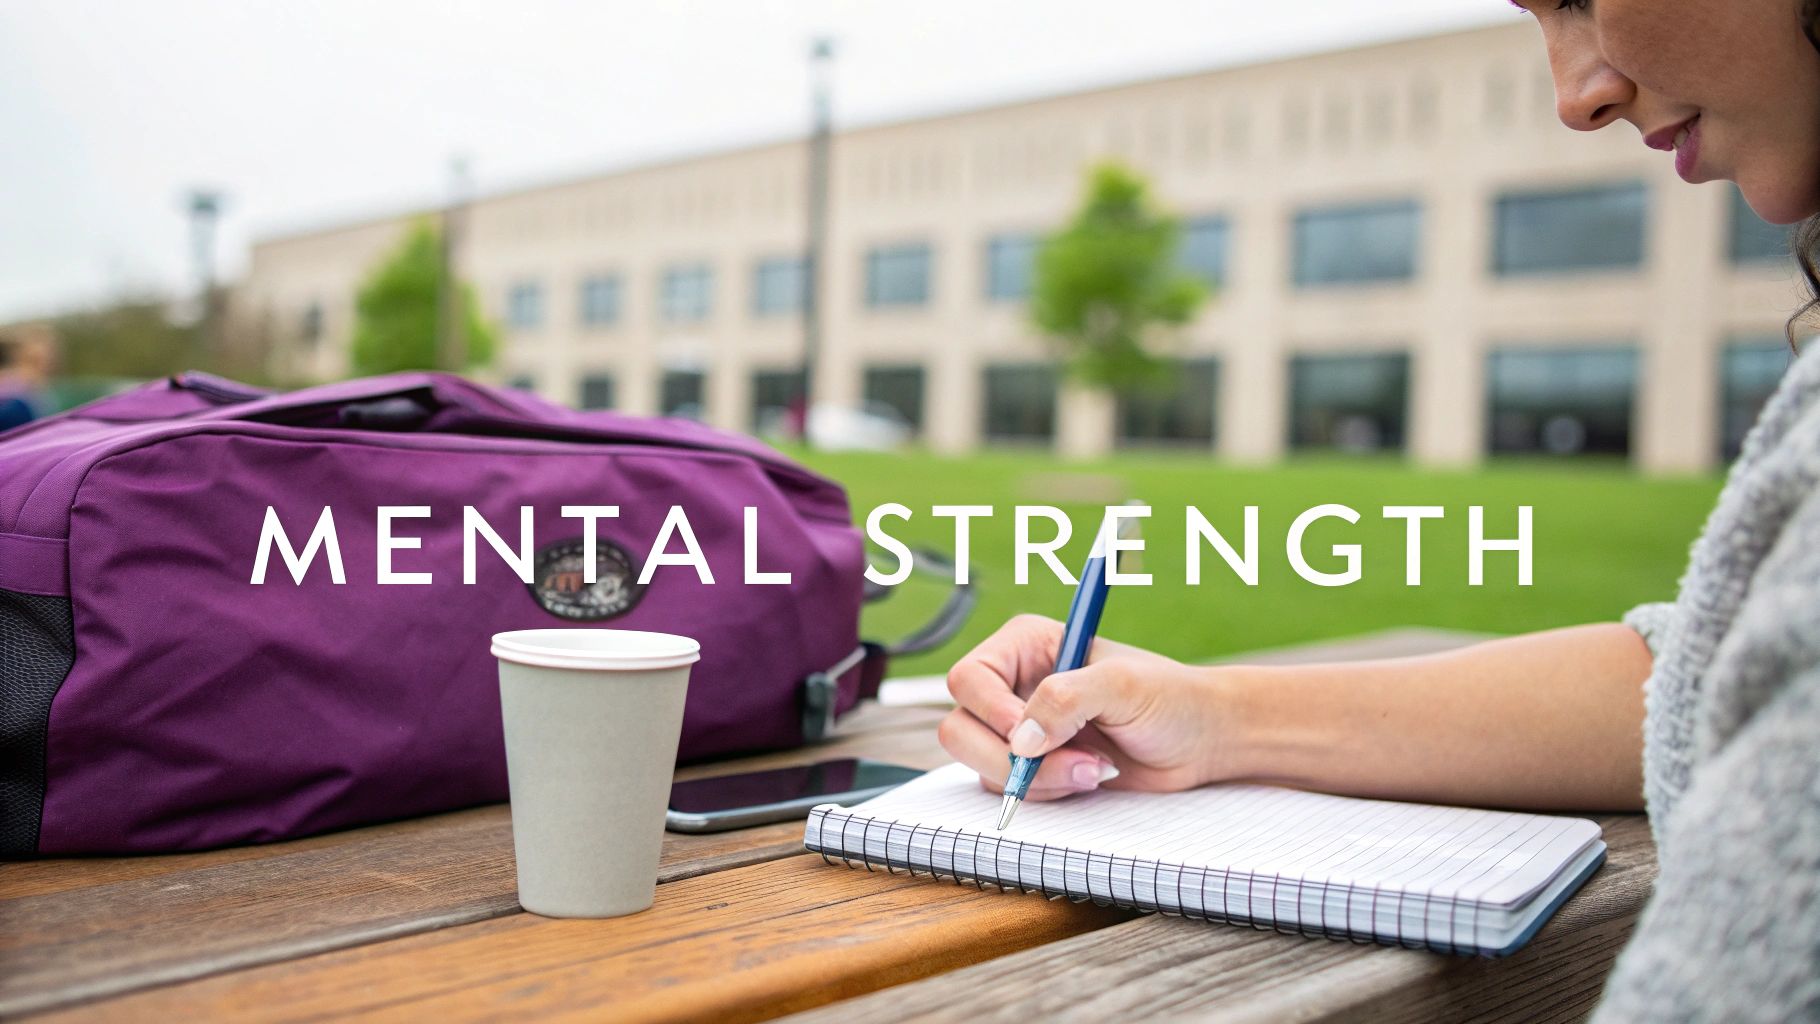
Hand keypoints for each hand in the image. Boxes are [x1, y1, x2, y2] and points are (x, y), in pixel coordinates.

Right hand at [938, 614, 1225, 801]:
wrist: (1201, 740)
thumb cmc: (1170, 698)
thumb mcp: (1122, 685)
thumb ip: (1066, 700)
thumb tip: (1019, 739)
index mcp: (1025, 646)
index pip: (969, 678)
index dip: (992, 712)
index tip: (1030, 737)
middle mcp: (1012, 684)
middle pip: (961, 728)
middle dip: (1014, 758)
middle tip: (1073, 762)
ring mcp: (1018, 728)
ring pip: (980, 763)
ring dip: (1037, 778)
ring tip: (1094, 768)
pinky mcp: (1031, 766)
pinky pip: (1006, 788)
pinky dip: (1046, 792)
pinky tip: (1090, 777)